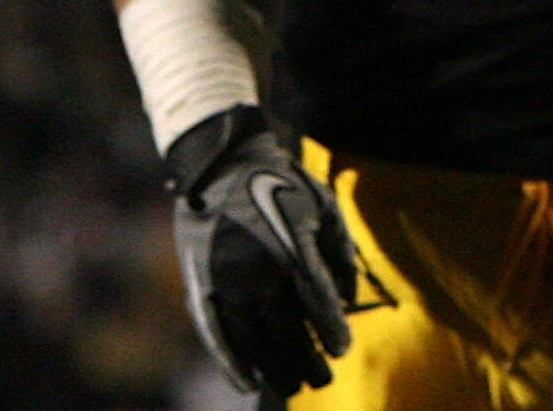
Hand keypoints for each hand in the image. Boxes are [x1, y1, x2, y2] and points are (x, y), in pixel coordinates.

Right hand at [163, 104, 356, 394]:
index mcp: (293, 247)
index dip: (331, 328)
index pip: (317, 299)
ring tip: (293, 386)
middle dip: (306, 359)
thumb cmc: (282, 185)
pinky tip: (248, 383)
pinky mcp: (202, 287)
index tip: (342, 350)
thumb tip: (350, 298)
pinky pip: (217, 334)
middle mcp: (259, 271)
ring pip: (255, 339)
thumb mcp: (323, 205)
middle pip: (287, 328)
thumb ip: (340, 251)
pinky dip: (232, 362)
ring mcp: (228, 282)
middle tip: (323, 380)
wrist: (222, 167)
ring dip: (275, 366)